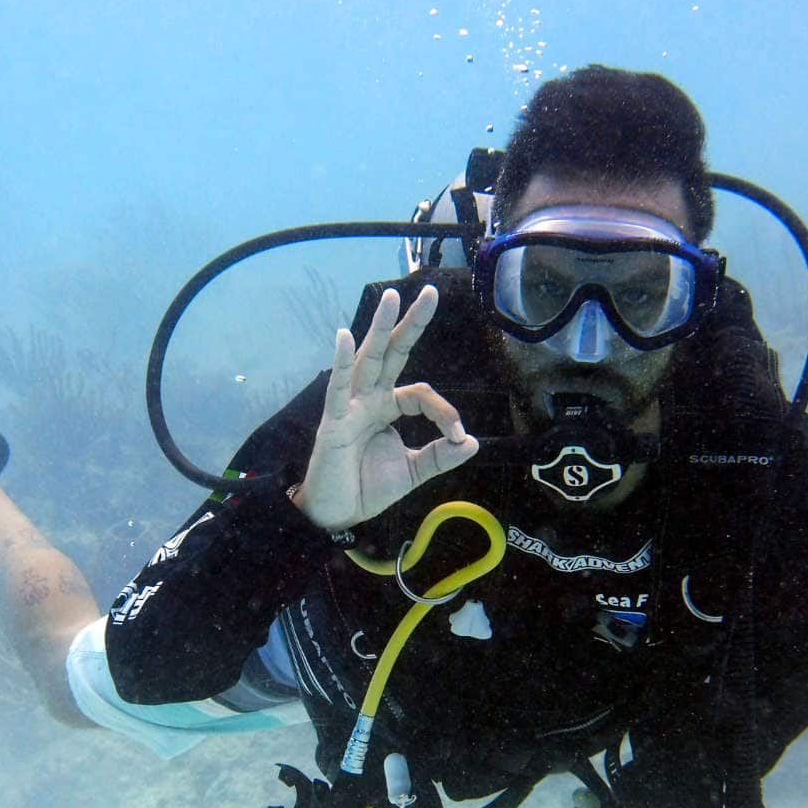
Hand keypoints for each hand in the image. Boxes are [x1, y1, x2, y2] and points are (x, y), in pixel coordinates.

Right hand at [293, 285, 477, 531]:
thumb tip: (473, 442)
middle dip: (410, 322)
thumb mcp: (414, 470)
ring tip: (393, 296)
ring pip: (368, 359)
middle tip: (430, 291)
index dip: (444, 410)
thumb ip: (441, 455)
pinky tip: (344, 336)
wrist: (339, 516)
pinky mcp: (334, 421)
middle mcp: (369, 399)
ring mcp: (350, 406)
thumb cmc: (368, 489)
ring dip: (380, 327)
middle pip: (393, 352)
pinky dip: (341, 361)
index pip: (421, 393)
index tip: (458, 436)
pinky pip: (338, 387)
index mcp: (387, 407)